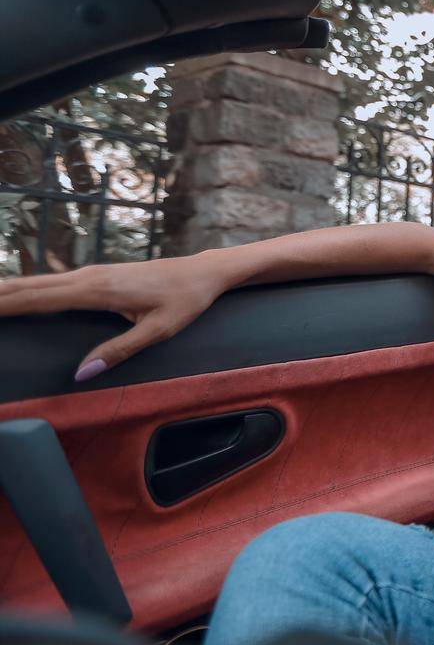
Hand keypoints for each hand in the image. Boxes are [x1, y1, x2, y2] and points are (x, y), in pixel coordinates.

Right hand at [0, 254, 228, 379]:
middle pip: (26, 288)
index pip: (36, 299)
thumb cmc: (185, 301)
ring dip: (5, 292)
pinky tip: (11, 297)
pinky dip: (23, 290)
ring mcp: (89, 274)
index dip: (3, 305)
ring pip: (35, 283)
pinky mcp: (94, 276)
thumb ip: (119, 351)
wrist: (203, 272)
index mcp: (97, 291)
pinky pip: (49, 284)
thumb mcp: (159, 331)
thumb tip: (81, 373)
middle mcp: (87, 277)